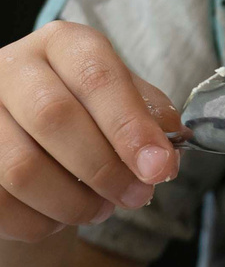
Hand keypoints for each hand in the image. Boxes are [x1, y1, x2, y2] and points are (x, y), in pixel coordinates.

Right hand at [0, 22, 182, 242]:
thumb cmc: (88, 115)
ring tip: (101, 209)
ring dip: (73, 203)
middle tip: (137, 196)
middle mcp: (12, 67)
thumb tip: (166, 153)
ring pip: (22, 168)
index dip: (130, 126)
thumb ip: (150, 120)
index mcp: (63, 44)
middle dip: (104, 168)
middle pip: (53, 117)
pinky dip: (39, 222)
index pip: (96, 77)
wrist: (32, 140)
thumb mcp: (125, 102)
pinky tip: (60, 216)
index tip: (158, 168)